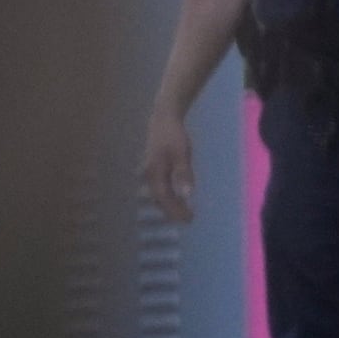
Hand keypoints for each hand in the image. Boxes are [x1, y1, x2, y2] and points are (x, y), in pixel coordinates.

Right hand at [140, 108, 195, 223]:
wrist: (163, 118)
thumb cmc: (173, 135)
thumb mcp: (182, 153)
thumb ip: (184, 173)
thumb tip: (187, 195)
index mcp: (155, 173)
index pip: (165, 199)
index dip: (175, 210)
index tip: (189, 219)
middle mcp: (149, 175)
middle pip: (160, 199)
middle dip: (172, 210)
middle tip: (188, 219)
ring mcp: (150, 171)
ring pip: (158, 193)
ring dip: (169, 204)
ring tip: (182, 212)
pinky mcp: (154, 166)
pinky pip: (159, 186)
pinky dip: (167, 194)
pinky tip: (176, 195)